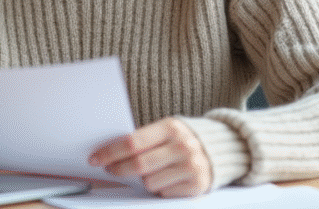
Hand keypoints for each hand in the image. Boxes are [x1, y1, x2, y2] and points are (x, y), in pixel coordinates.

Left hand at [88, 117, 212, 197]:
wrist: (222, 147)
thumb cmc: (182, 139)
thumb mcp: (166, 130)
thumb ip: (144, 139)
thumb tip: (110, 153)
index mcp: (171, 127)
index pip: (132, 142)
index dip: (110, 152)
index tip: (96, 158)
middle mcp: (183, 146)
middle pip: (138, 164)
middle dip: (118, 169)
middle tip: (109, 170)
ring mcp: (191, 166)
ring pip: (150, 182)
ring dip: (144, 180)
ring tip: (152, 170)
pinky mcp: (197, 185)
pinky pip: (164, 193)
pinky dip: (161, 188)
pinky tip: (167, 178)